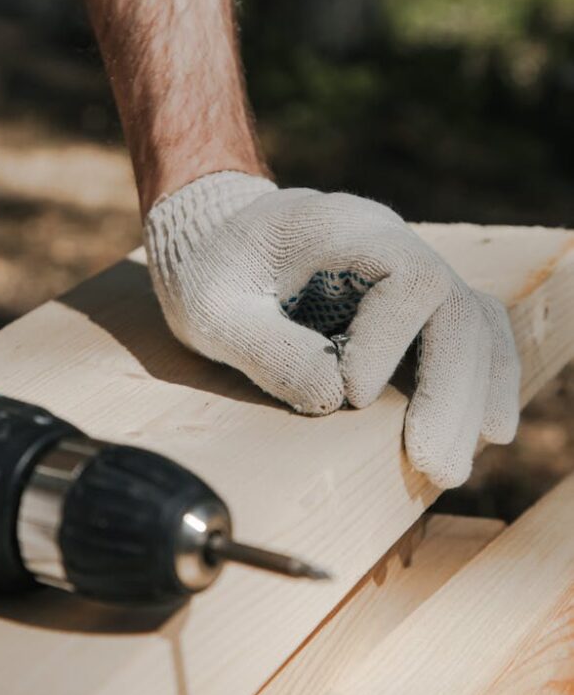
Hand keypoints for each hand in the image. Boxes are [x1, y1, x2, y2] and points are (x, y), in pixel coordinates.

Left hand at [144, 172, 520, 488]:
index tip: (353, 395)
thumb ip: (267, 349)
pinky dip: (482, 377)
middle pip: (454, 304)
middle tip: (436, 468)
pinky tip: (486, 427)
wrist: (215, 234)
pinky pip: (469, 328)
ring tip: (453, 465)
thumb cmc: (207, 269)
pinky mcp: (410, 299)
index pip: (407, 276)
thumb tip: (334, 398)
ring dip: (474, 393)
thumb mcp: (210, 310)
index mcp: (337, 226)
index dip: (393, 341)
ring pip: (473, 319)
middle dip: (452, 390)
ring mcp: (404, 265)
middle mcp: (387, 239)